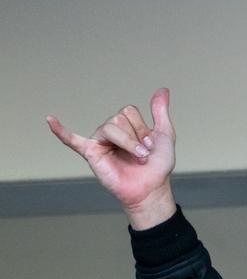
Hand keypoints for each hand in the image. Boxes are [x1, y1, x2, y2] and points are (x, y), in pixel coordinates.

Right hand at [48, 88, 177, 228]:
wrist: (151, 188)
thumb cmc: (157, 165)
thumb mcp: (164, 134)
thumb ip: (160, 111)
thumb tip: (162, 90)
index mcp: (125, 125)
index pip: (128, 111)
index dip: (142, 127)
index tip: (150, 143)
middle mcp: (111, 131)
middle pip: (118, 118)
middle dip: (135, 137)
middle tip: (143, 153)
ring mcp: (99, 141)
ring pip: (109, 127)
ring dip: (129, 143)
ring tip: (137, 157)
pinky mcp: (91, 153)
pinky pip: (71, 140)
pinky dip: (60, 130)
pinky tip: (50, 120)